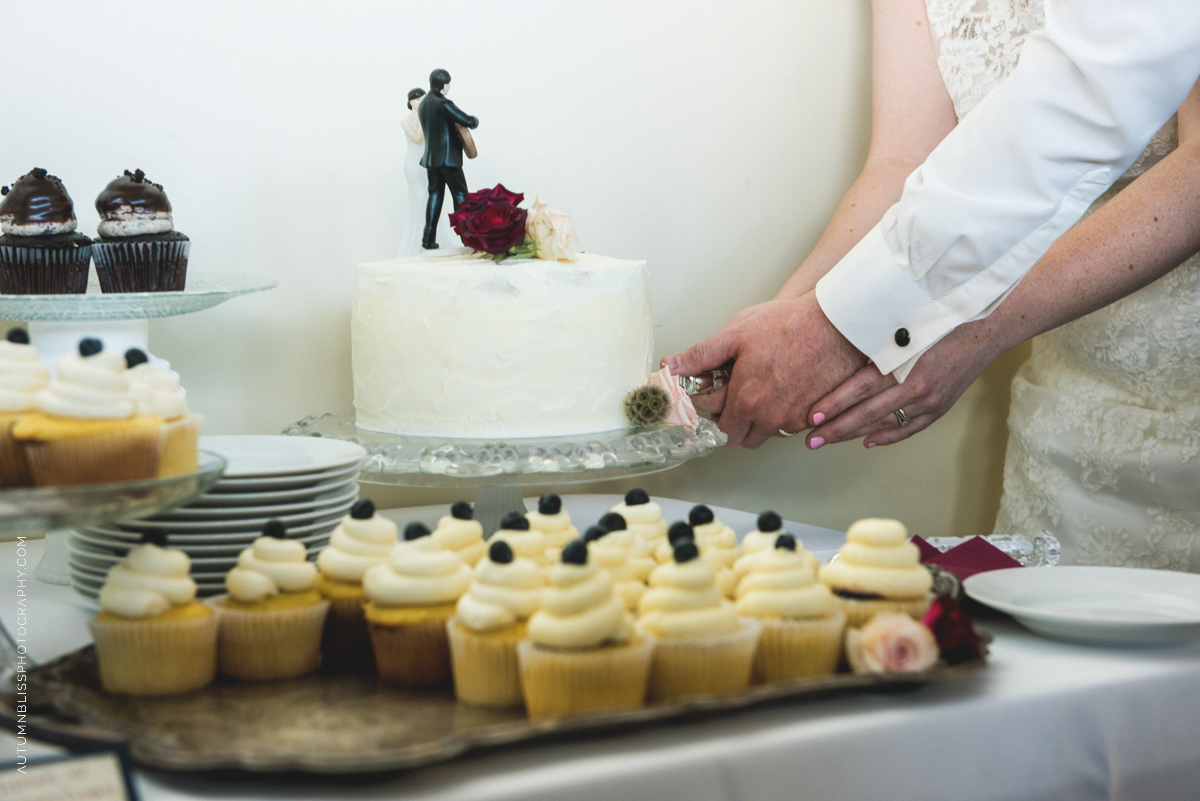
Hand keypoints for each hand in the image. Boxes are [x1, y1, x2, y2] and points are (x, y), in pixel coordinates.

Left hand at [664, 292, 866, 448]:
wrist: (837, 323)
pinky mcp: (815, 415)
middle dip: (733, 423)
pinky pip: (790, 426)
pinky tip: (780, 389)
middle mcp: (770, 417)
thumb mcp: (736, 334)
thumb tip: (670, 366)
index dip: (713, 416)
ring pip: (767, 433)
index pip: (720, 431)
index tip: (712, 399)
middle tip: (733, 397)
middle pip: (742, 439)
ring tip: (758, 390)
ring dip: (757, 420)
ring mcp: (795, 420)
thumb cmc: (790, 324)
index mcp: (746, 401)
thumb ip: (700, 355)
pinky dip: (781, 414)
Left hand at [804, 320, 999, 448]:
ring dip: (854, 434)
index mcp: (903, 362)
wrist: (987, 325)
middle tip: (810, 439)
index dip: (833, 405)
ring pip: (884, 423)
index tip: (810, 417)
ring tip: (828, 440)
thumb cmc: (940, 315)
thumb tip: (837, 341)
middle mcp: (915, 385)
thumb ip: (874, 335)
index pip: (859, 389)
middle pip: (866, 413)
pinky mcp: (940, 406)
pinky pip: (909, 428)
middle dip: (835, 428)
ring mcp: (929, 399)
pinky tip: (867, 442)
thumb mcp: (903, 321)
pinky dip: (887, 436)